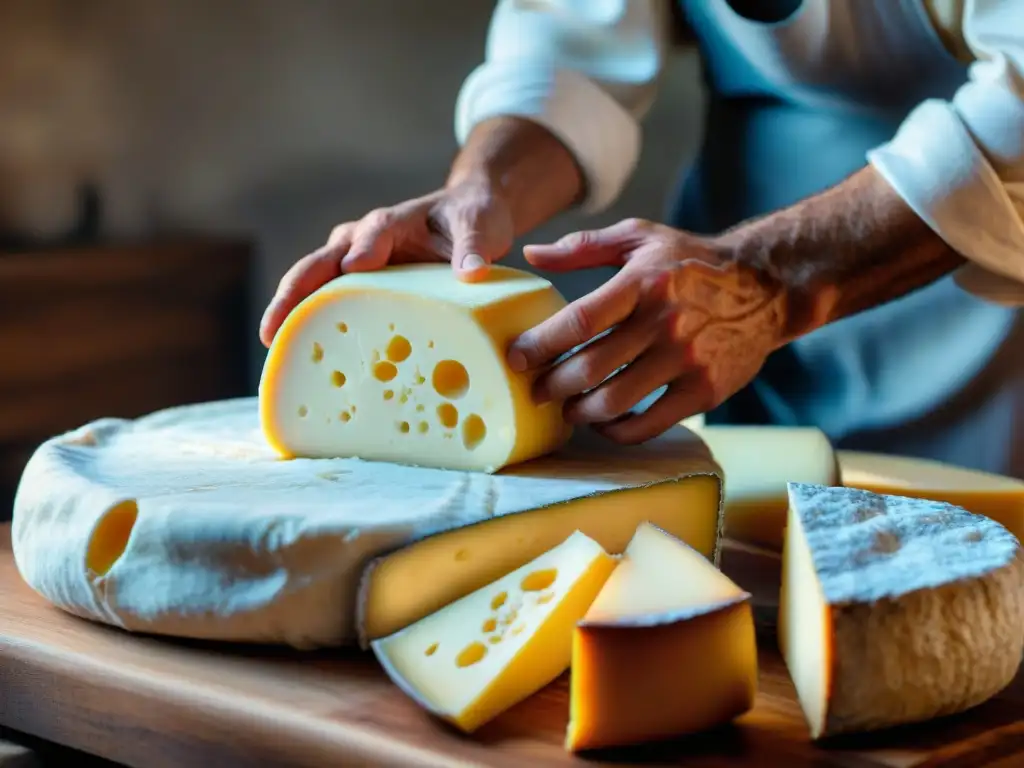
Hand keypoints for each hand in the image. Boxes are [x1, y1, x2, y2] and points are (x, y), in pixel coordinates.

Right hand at [259, 179, 514, 345]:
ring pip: (312, 288)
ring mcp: (351, 264)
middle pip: (318, 265)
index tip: (355, 268)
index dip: (362, 251)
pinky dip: (313, 329)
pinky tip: (303, 361)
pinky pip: (327, 307)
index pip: (371, 235)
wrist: (466, 217)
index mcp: (389, 224)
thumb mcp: (478, 224)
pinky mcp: (355, 287)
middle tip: (273, 328)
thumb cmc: (470, 218)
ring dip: (292, 318)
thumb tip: (472, 273)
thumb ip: (473, 246)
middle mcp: (360, 241)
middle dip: (294, 295)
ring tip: (275, 352)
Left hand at [507, 218, 786, 443]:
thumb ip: (583, 245)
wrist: (765, 286)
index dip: (541, 345)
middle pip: (590, 369)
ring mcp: (687, 360)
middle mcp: (664, 323)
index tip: (516, 359)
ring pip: (615, 402)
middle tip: (536, 391)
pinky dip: (617, 431)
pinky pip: (649, 424)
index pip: (580, 321)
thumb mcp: (640, 237)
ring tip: (567, 408)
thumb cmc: (690, 261)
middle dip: (552, 386)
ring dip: (580, 412)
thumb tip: (531, 253)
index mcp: (642, 283)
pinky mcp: (705, 391)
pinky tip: (603, 423)